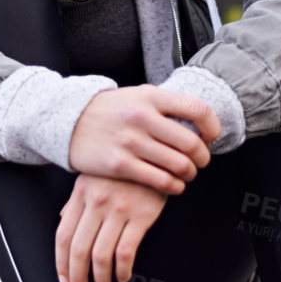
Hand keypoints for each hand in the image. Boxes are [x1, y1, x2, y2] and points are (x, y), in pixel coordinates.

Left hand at [56, 174, 167, 281]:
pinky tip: (123, 277)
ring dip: (100, 280)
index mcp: (81, 194)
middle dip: (77, 279)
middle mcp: (96, 202)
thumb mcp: (94, 176)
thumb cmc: (125, 165)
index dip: (62, 265)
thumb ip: (77, 200)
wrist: (157, 149)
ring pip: (100, 255)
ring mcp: (118, 209)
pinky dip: (123, 270)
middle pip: (78, 250)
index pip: (63, 236)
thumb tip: (63, 221)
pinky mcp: (141, 215)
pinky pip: (126, 251)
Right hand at [67, 85, 219, 194]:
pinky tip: (174, 185)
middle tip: (201, 161)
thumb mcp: (137, 95)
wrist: (68, 120)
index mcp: (151, 97)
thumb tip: (200, 123)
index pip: (197, 110)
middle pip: (191, 143)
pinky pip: (160, 181)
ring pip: (178, 165)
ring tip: (187, 174)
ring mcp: (130, 141)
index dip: (212, 127)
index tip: (211, 137)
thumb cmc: (110, 110)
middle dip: (203, 157)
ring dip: (190, 173)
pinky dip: (174, 186)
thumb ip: (166, 106)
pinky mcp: (119, 164)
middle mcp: (142, 117)